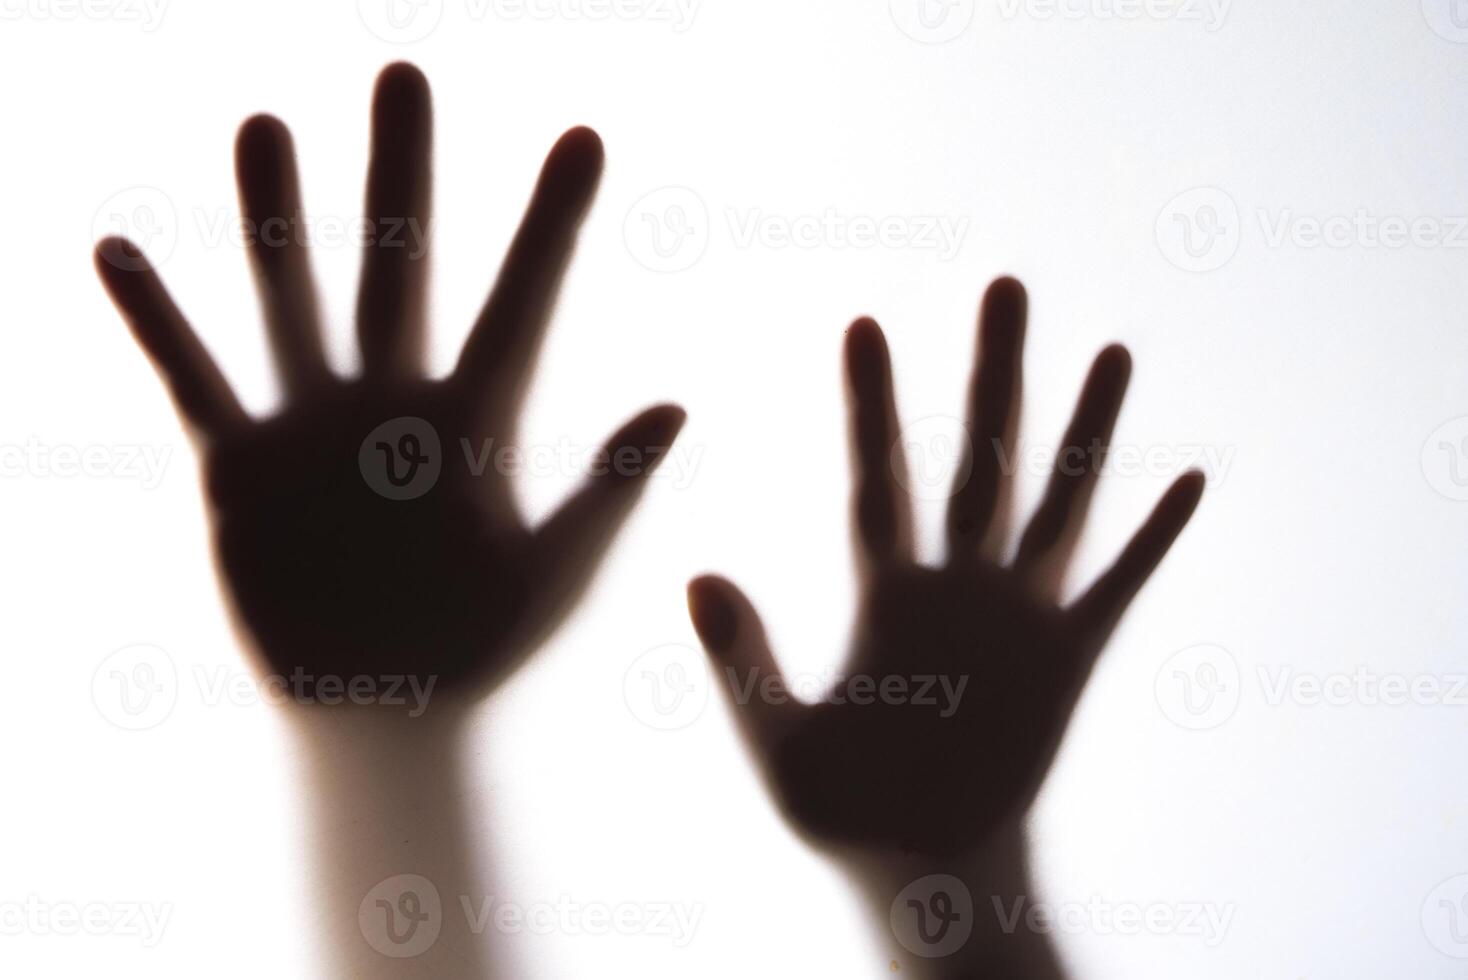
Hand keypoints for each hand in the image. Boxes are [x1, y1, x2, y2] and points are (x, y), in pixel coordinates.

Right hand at [95, 63, 684, 702]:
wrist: (387, 709)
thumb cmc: (484, 646)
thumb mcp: (555, 574)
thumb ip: (607, 490)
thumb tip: (678, 403)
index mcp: (480, 421)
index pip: (523, 302)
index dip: (552, 223)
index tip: (586, 137)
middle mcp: (396, 401)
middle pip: (401, 267)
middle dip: (401, 175)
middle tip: (404, 72)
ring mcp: (315, 426)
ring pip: (293, 300)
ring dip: (277, 219)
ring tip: (268, 124)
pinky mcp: (242, 466)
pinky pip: (193, 380)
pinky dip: (159, 323)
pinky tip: (117, 249)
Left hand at [688, 277, 1201, 857]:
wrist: (922, 868)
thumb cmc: (845, 812)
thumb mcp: (778, 741)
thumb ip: (741, 660)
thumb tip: (694, 574)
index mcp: (882, 595)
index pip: (878, 477)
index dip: (871, 402)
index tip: (863, 323)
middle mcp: (955, 586)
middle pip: (981, 458)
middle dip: (993, 374)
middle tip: (1006, 284)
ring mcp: (1017, 616)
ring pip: (1059, 501)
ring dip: (1086, 430)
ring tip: (1112, 349)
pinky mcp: (1070, 660)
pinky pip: (1118, 586)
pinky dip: (1151, 538)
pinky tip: (1189, 478)